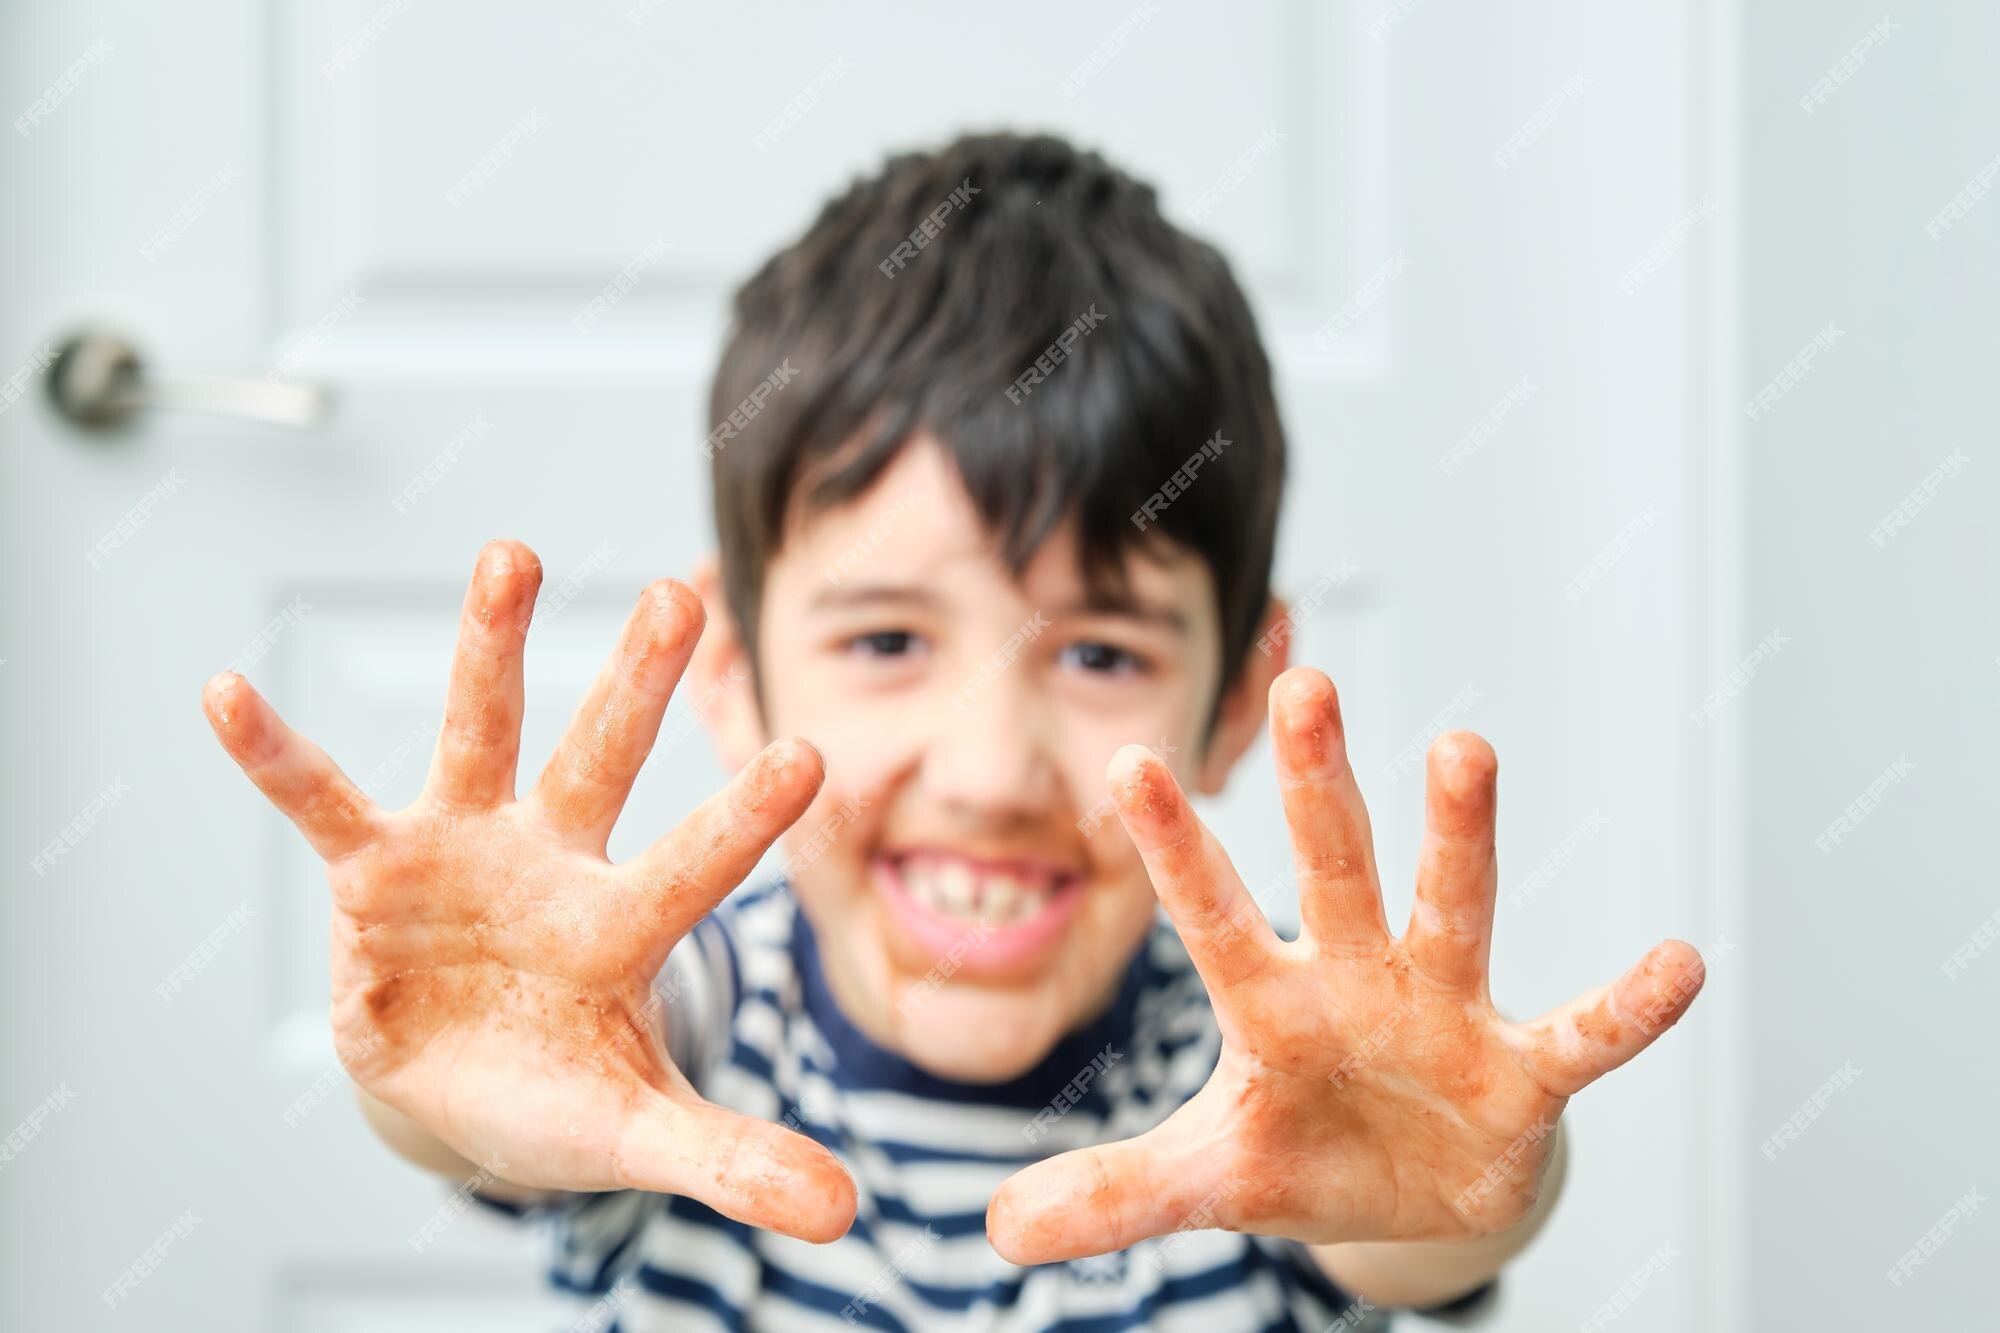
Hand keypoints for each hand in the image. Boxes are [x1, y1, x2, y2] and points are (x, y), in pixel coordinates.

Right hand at [204, 540, 855, 1241]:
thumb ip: (733, 1159)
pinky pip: (319, 803)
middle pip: (603, 763)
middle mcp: (553, 865)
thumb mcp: (641, 1132)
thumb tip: (846, 1212)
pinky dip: (274, 755)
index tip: (809, 753)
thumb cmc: (562, 1095)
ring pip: (482, 735)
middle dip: (638, 686)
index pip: (695, 866)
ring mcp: (463, 853)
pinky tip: (226, 692)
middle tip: (686, 597)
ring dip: (491, 650)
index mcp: (622, 928)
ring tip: (514, 555)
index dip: (745, 816)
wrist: (465, 1093)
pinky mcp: (374, 870)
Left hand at [987, 667, 1702, 1262]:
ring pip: (1452, 908)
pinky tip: (1679, 964)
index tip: (1127, 760)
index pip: (1210, 914)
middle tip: (1303, 686)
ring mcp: (1446, 1014)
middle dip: (1319, 786)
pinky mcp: (1523, 1071)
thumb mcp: (1207, 1179)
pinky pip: (1581, 1034)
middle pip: (1334, 869)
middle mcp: (1358, 980)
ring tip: (1464, 747)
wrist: (1417, 1197)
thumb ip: (1112, 1194)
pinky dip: (1627, 1008)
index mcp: (1272, 1002)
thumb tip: (993, 1229)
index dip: (1174, 846)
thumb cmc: (1306, 1151)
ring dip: (1458, 837)